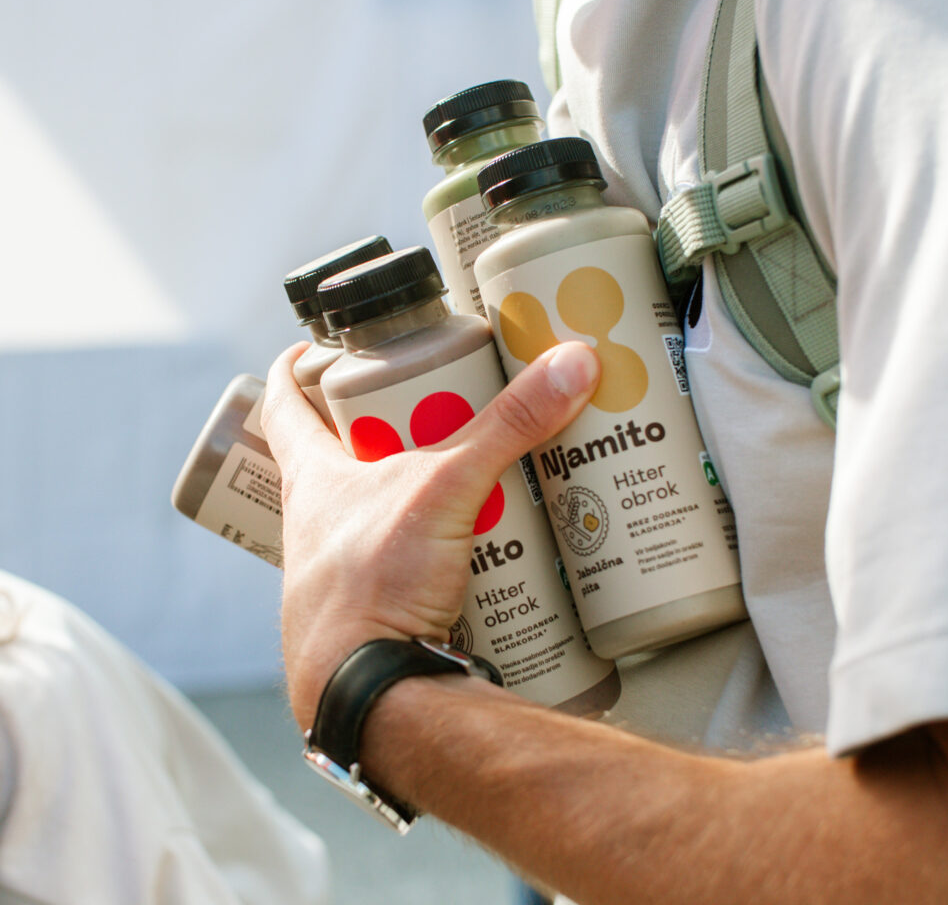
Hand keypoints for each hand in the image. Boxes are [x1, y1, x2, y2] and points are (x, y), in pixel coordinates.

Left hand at [261, 339, 600, 729]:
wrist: (367, 696)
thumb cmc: (371, 588)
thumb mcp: (443, 489)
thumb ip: (508, 426)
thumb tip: (569, 363)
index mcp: (312, 479)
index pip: (284, 403)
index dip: (297, 367)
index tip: (318, 345)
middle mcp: (315, 522)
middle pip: (339, 454)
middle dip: (383, 426)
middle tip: (427, 405)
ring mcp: (340, 568)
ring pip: (374, 510)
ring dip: (412, 490)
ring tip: (462, 473)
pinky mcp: (375, 607)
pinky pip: (401, 560)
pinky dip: (431, 545)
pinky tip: (468, 545)